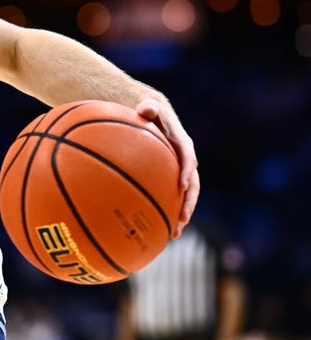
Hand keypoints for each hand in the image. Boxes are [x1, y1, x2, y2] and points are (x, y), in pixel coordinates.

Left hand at [136, 97, 199, 234]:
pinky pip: (172, 196)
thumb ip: (149, 108)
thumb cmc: (148, 111)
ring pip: (185, 196)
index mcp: (181, 143)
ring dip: (182, 213)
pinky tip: (158, 229)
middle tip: (182, 220)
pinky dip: (168, 211)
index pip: (188, 157)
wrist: (153, 115)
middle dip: (189, 203)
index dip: (187, 170)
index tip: (183, 185)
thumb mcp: (149, 106)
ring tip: (174, 233)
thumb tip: (147, 108)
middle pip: (193, 184)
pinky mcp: (171, 178)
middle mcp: (185, 160)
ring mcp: (179, 170)